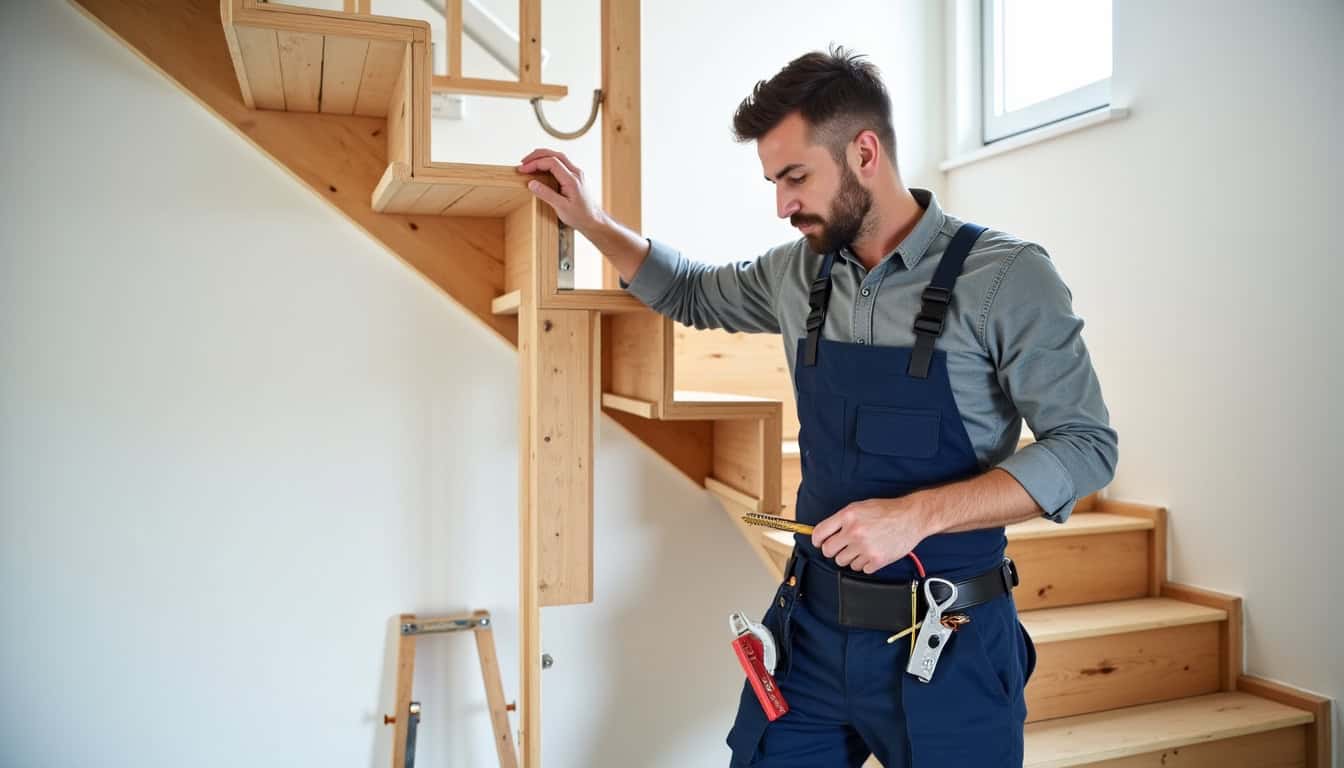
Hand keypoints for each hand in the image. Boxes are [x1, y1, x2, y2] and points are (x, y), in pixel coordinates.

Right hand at [516, 148, 604, 233]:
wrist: (594, 220)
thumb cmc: (580, 216)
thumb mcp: (561, 208)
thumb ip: (546, 194)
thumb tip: (531, 183)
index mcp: (572, 180)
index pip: (551, 162)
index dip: (535, 163)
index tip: (523, 169)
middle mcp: (577, 173)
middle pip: (555, 154)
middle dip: (537, 155)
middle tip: (523, 162)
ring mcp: (577, 173)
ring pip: (559, 156)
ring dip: (543, 156)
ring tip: (530, 162)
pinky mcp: (576, 176)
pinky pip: (562, 163)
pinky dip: (549, 161)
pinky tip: (542, 167)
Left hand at [811, 496, 931, 574]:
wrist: (911, 517)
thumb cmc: (887, 511)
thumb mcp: (859, 507)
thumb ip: (841, 519)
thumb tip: (825, 532)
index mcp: (848, 516)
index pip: (819, 533)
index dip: (817, 540)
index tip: (819, 543)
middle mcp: (854, 532)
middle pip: (828, 551)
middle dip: (832, 550)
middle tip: (841, 546)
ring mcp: (865, 548)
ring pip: (843, 562)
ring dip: (850, 557)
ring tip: (861, 547)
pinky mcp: (877, 560)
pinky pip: (861, 569)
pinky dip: (865, 564)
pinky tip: (872, 553)